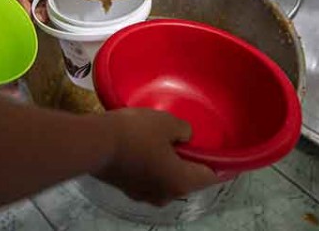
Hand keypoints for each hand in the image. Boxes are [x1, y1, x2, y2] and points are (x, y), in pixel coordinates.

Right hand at [96, 109, 218, 205]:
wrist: (94, 143)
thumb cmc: (135, 133)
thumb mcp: (166, 122)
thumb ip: (184, 130)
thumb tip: (185, 137)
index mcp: (181, 182)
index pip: (211, 177)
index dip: (221, 165)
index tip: (224, 155)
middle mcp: (166, 196)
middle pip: (187, 180)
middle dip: (191, 164)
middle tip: (190, 143)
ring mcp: (144, 195)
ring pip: (166, 181)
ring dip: (169, 166)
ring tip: (165, 144)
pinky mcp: (126, 189)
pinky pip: (148, 178)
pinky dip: (151, 167)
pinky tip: (144, 148)